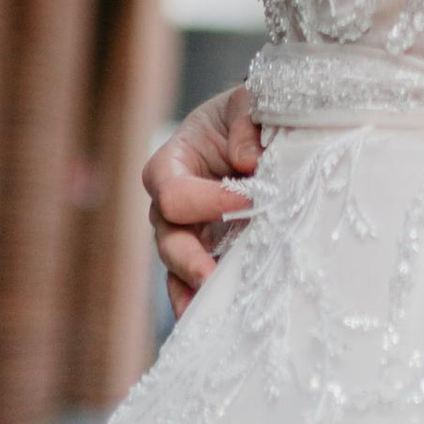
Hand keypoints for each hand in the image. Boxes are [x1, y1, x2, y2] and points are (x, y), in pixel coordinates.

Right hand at [143, 82, 262, 316]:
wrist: (257, 131)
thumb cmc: (246, 115)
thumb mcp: (248, 102)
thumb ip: (246, 120)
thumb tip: (248, 162)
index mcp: (172, 162)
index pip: (173, 191)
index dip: (208, 199)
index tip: (251, 200)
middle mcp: (169, 203)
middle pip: (166, 236)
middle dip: (189, 256)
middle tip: (214, 272)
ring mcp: (183, 233)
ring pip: (176, 267)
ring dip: (194, 288)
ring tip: (212, 311)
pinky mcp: (202, 254)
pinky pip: (189, 285)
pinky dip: (197, 303)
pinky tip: (213, 321)